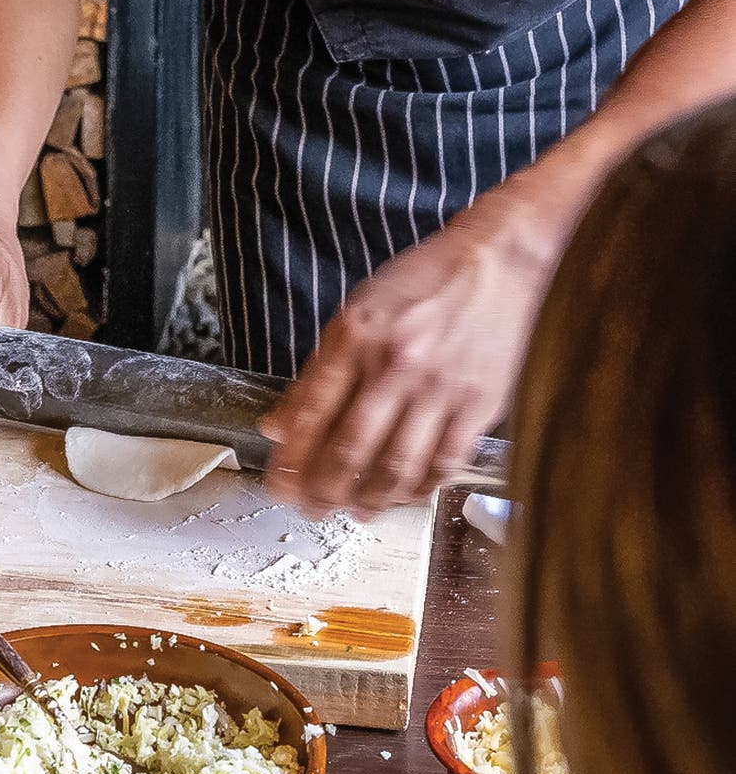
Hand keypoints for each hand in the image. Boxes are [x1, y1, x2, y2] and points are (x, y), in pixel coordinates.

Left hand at [260, 188, 556, 519]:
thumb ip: (318, 372)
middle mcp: (394, 365)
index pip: (312, 412)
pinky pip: (442, 463)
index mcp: (356, 337)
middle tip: (309, 508)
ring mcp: (438, 388)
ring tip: (352, 510)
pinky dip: (418, 489)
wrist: (496, 263)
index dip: (292, 457)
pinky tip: (402, 496)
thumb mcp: (358, 312)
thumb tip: (279, 424)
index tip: (278, 483)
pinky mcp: (478, 406)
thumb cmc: (423, 284)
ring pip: (395, 465)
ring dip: (368, 498)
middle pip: (350, 448)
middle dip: (323, 489)